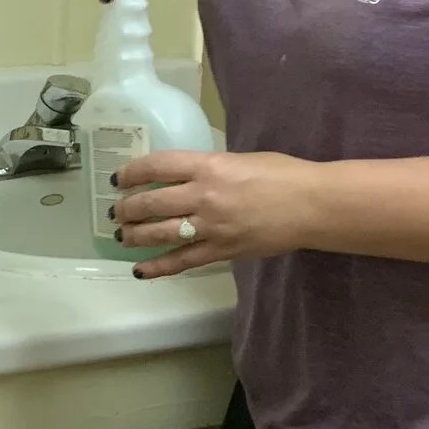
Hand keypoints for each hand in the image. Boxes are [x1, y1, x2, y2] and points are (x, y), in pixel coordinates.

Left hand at [111, 149, 324, 278]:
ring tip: (122, 235)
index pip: (157, 166)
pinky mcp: (221, 251)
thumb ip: (209, 167)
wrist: (311, 205)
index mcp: (208, 166)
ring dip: (135, 235)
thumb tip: (184, 177)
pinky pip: (182, 261)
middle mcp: (203, 195)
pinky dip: (158, 267)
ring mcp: (211, 226)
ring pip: (160, 233)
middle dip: (127, 208)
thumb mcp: (239, 158)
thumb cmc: (282, 174)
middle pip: (152, 202)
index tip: (118, 178)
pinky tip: (140, 270)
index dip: (132, 172)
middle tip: (117, 211)